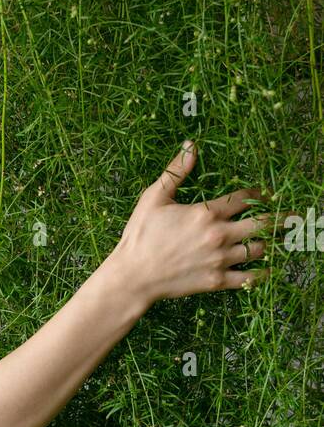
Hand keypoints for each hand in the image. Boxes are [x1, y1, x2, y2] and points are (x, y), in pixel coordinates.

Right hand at [109, 140, 275, 307]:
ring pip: (258, 250)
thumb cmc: (140, 235)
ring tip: (277, 241)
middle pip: (261, 224)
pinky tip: (268, 270)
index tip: (265, 194)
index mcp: (206, 212)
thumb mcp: (154, 197)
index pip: (244, 198)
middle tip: (292, 217)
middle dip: (279, 218)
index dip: (259, 194)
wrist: (133, 276)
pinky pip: (248, 279)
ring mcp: (220, 259)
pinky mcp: (217, 281)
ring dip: (269, 244)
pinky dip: (261, 274)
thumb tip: (191, 145)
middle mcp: (218, 235)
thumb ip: (176, 171)